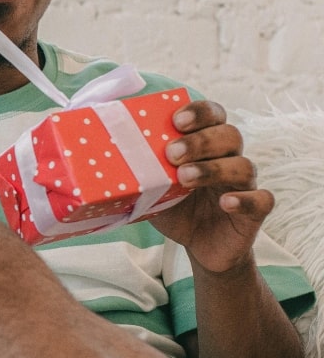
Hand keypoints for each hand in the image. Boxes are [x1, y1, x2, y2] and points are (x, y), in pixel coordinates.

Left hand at [148, 100, 272, 274]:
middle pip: (229, 136)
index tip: (177, 119)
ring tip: (184, 178)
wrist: (199, 244)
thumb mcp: (151, 184)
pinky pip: (262, 200)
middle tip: (171, 153)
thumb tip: (95, 141)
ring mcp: (244, 184)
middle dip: (200, 141)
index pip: (213, 115)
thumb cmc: (174, 206)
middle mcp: (229, 158)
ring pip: (243, 166)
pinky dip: (245, 199)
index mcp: (207, 145)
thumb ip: (135, 165)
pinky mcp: (254, 212)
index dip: (199, 112)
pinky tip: (225, 202)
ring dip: (213, 169)